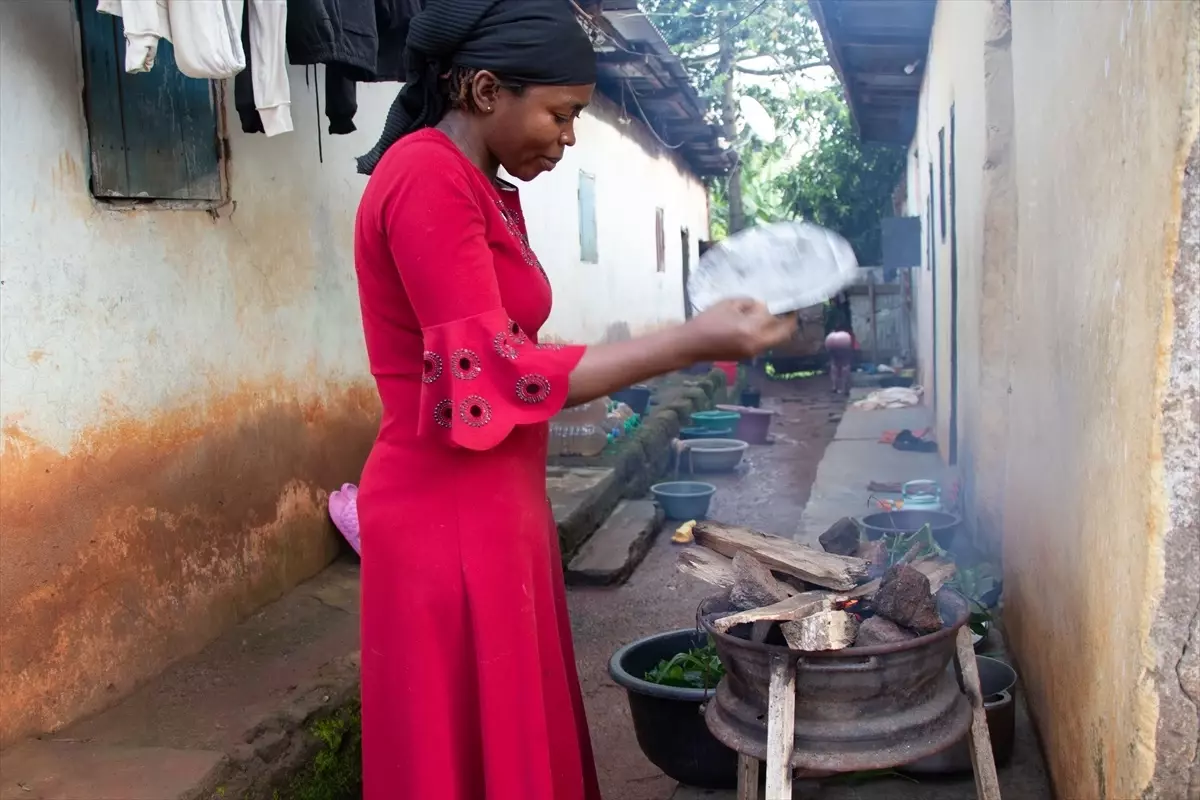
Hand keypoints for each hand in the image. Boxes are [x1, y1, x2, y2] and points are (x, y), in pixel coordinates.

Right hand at [681, 298, 797, 361]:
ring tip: (772, 316)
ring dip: (777, 329)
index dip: (787, 310)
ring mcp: (753, 352)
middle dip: (788, 322)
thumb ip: (750, 305)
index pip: (778, 319)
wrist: (691, 345)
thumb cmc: (707, 321)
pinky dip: (766, 334)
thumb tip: (764, 307)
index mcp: (753, 329)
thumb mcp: (730, 304)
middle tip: (787, 311)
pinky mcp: (747, 356)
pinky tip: (757, 325)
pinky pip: (764, 344)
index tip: (790, 302)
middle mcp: (757, 344)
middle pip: (784, 334)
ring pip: (774, 340)